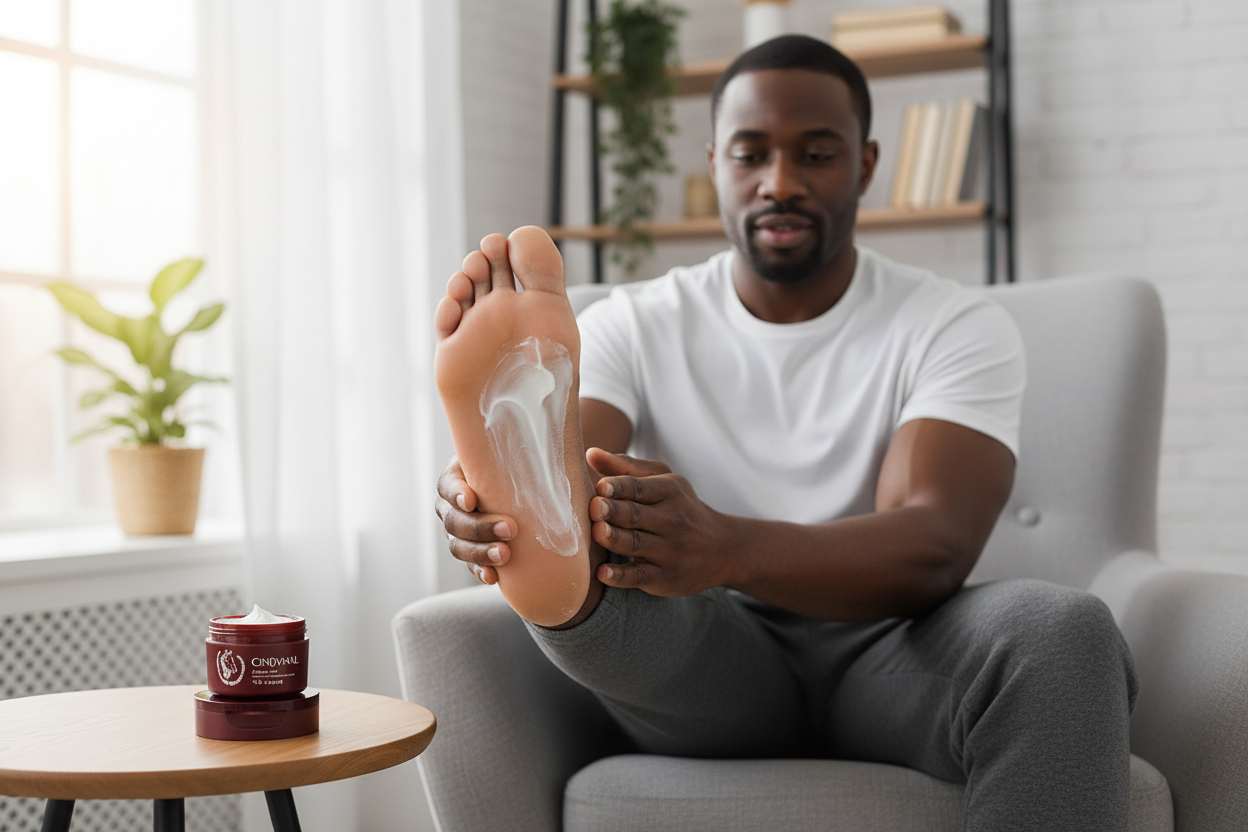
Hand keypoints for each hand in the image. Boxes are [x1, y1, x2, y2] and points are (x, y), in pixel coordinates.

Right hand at [434, 455, 516, 584]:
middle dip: (480, 527)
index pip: (448, 486)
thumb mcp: (520, 451)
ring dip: (480, 553)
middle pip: (453, 521)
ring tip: (505, 555)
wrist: (528, 486)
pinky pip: (471, 565)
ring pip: (457, 546)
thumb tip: (557, 425)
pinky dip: (481, 572)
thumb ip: (525, 446)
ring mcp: (460, 531)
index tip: (472, 499)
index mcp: (459, 476)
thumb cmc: (524, 463)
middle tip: (510, 530)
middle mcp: (453, 505)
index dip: (457, 494)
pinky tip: (494, 578)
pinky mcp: (474, 551)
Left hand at [586, 449, 736, 596]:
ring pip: (636, 544)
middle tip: (594, 507)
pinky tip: (602, 573)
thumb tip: (590, 453)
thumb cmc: (680, 508)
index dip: (619, 486)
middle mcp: (672, 521)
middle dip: (614, 511)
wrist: (723, 549)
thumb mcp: (663, 481)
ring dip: (615, 539)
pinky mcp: (664, 578)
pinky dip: (621, 576)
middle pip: (636, 515)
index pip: (640, 487)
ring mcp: (669, 551)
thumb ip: (625, 468)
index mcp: (669, 491)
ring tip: (596, 532)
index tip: (601, 487)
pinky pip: (640, 576)